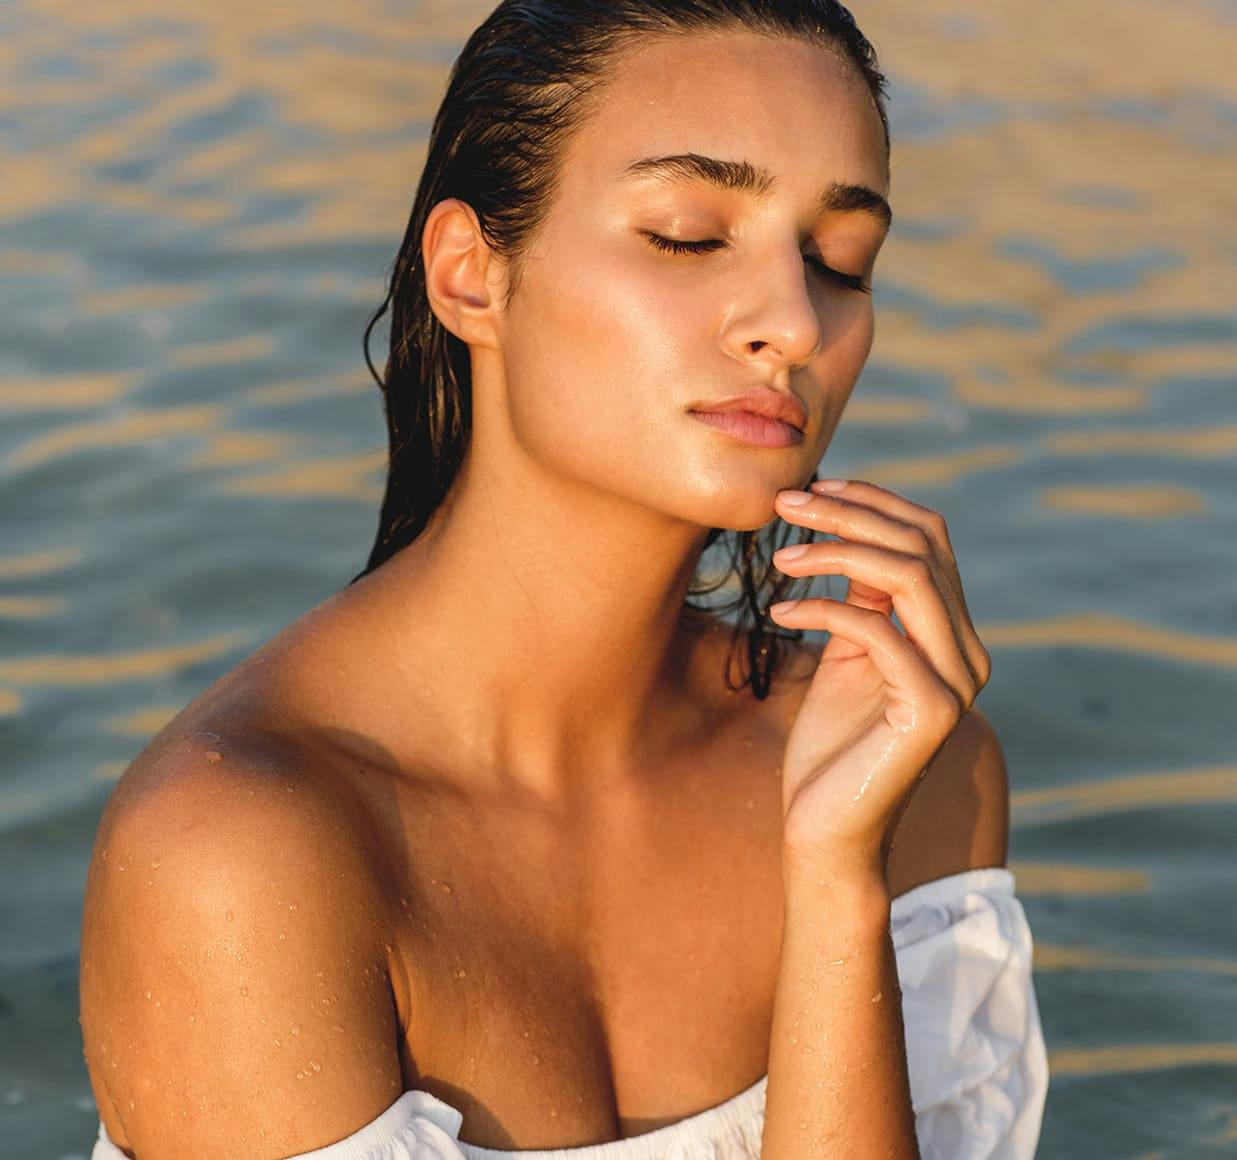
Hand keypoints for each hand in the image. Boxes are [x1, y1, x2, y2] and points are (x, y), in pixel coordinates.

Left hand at [767, 479, 990, 881]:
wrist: (826, 832)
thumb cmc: (829, 745)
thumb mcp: (846, 653)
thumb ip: (862, 597)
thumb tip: (854, 529)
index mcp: (952, 634)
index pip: (929, 538)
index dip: (874, 501)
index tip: (814, 488)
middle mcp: (968, 653)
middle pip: (921, 546)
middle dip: (849, 512)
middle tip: (786, 504)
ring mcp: (958, 684)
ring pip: (909, 577)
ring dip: (836, 550)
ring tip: (779, 557)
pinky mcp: (932, 713)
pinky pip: (878, 632)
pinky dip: (823, 609)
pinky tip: (780, 613)